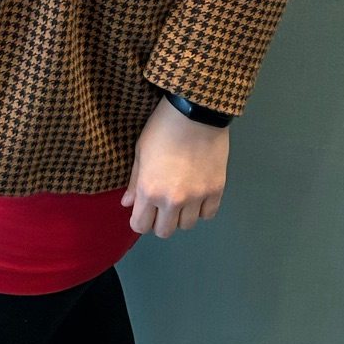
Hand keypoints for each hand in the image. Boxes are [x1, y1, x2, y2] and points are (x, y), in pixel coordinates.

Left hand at [120, 95, 227, 236]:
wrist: (196, 112)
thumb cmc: (162, 127)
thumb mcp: (141, 151)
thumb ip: (134, 181)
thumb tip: (127, 203)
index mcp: (149, 191)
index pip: (140, 226)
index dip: (139, 220)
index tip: (142, 210)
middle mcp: (172, 201)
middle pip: (164, 231)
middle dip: (159, 221)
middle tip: (161, 205)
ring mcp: (196, 198)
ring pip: (187, 225)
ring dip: (181, 215)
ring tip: (182, 198)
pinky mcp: (216, 191)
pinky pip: (208, 214)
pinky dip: (201, 209)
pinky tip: (198, 194)